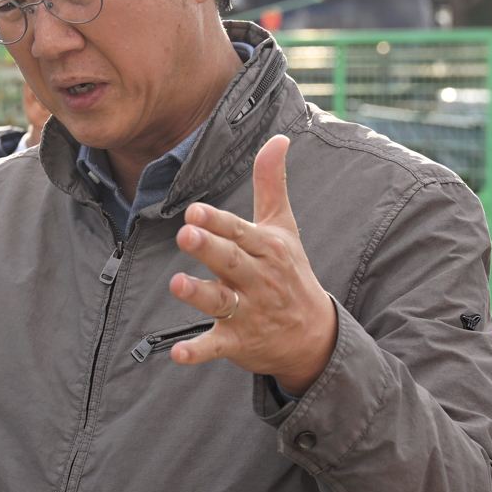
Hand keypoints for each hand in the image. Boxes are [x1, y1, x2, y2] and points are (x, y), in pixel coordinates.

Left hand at [168, 135, 338, 395]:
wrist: (315, 335)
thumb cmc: (289, 272)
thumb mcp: (284, 227)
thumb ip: (271, 184)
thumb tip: (278, 137)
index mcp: (266, 249)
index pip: (240, 232)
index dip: (218, 222)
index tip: (195, 211)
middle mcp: (257, 279)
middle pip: (230, 262)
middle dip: (209, 248)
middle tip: (185, 234)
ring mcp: (248, 311)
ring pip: (220, 301)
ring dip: (199, 294)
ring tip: (176, 284)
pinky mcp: (238, 341)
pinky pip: (216, 346)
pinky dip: (198, 351)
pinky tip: (177, 353)